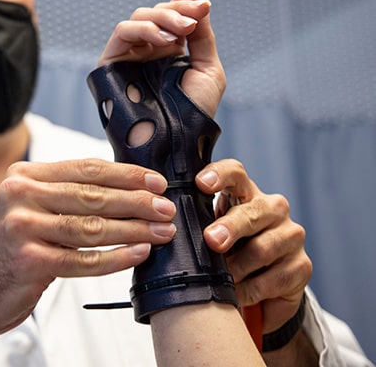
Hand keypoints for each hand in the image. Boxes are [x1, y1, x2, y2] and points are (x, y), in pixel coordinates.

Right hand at [0, 159, 177, 364]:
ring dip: (134, 229)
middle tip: (165, 207)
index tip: (154, 181)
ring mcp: (21, 228)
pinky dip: (116, 258)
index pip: (84, 168)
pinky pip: (84, 260)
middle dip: (136, 201)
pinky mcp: (28, 261)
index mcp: (22, 177)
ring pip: (92, 226)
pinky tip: (137, 254)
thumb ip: (61, 195)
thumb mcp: (24, 211)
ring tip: (161, 231)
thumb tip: (121, 187)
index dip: (125, 174)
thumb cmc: (4, 253)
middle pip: (92, 195)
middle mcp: (19, 196)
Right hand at [98, 0, 224, 116]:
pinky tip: (164, 39)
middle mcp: (150, 49)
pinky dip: (144, 29)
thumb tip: (199, 4)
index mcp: (172, 51)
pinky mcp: (111, 61)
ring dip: (164, 17)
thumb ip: (202, 36)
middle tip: (198, 12)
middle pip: (160, 11)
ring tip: (183, 30)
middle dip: (180, 6)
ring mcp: (130, 54)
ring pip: (141, 18)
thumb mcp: (209, 70)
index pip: (177, 15)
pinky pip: (123, 32)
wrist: (175, 140)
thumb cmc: (193, 113)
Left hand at [196, 159, 311, 333]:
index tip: (201, 183)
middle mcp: (272, 208)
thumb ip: (196, 225)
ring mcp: (291, 235)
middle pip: (251, 212)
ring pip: (263, 248)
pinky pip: (274, 278)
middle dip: (229, 227)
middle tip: (211, 241)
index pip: (235, 173)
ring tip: (222, 279)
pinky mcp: (302, 265)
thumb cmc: (229, 251)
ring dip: (237, 268)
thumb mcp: (210, 234)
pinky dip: (251, 290)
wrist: (263, 289)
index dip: (219, 175)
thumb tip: (165, 229)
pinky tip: (239, 294)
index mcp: (244, 193)